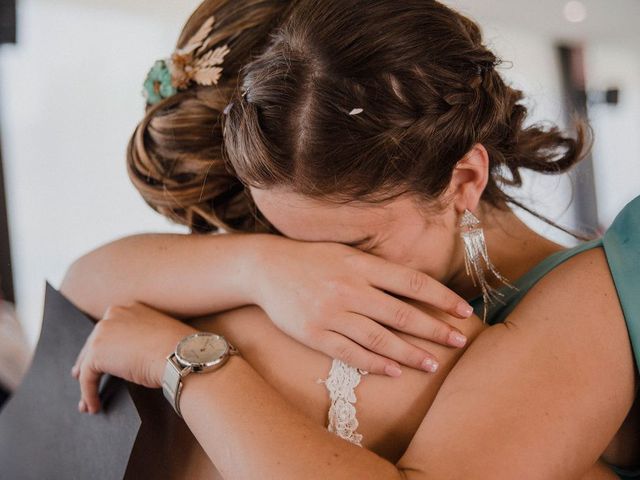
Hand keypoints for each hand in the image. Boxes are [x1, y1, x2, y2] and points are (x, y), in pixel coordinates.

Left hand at [70, 302, 196, 413]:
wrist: (180, 354)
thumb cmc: (179, 348)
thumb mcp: (160, 334)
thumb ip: (143, 336)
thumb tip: (137, 354)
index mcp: (129, 308)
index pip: (110, 329)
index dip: (104, 346)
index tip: (100, 359)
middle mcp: (113, 315)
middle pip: (94, 343)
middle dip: (88, 363)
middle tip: (82, 377)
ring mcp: (103, 333)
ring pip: (88, 361)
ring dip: (87, 383)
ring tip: (88, 401)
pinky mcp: (97, 354)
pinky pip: (87, 378)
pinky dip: (88, 394)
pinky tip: (93, 406)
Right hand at [250, 236, 473, 376]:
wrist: (265, 268)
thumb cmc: (311, 259)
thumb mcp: (346, 254)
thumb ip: (377, 269)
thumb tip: (415, 287)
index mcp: (361, 265)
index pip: (412, 283)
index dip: (442, 298)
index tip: (464, 311)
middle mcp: (349, 289)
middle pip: (401, 314)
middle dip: (435, 330)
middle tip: (459, 341)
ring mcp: (331, 313)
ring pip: (380, 338)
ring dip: (410, 353)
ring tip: (432, 364)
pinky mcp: (314, 334)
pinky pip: (351, 353)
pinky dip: (375, 363)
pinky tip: (394, 371)